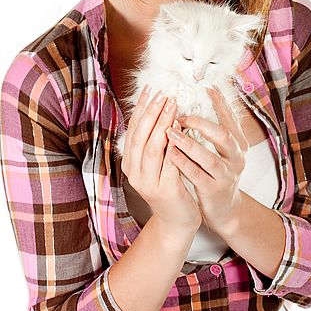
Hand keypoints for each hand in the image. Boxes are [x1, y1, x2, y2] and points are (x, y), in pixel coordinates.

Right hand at [121, 85, 201, 233]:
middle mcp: (135, 172)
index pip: (133, 130)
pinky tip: (180, 130)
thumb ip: (155, 142)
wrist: (177, 221)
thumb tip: (158, 110)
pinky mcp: (165, 190)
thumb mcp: (157, 163)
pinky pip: (169, 162)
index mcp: (130, 163)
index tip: (149, 89)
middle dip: (151, 112)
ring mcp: (148, 182)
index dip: (141, 109)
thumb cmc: (170, 186)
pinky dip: (173, 144)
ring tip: (171, 105)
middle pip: (140, 136)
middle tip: (162, 94)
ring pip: (152, 148)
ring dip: (161, 124)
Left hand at [165, 87, 248, 232]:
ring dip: (189, 144)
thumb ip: (213, 130)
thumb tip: (199, 100)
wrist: (223, 208)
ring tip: (170, 132)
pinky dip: (183, 163)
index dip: (220, 103)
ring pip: (209, 157)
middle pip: (224, 136)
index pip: (230, 119)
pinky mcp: (214, 190)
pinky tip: (170, 154)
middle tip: (182, 114)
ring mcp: (226, 175)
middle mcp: (236, 158)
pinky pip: (198, 175)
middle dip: (202, 123)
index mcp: (238, 144)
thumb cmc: (216, 172)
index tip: (207, 88)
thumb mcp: (221, 150)